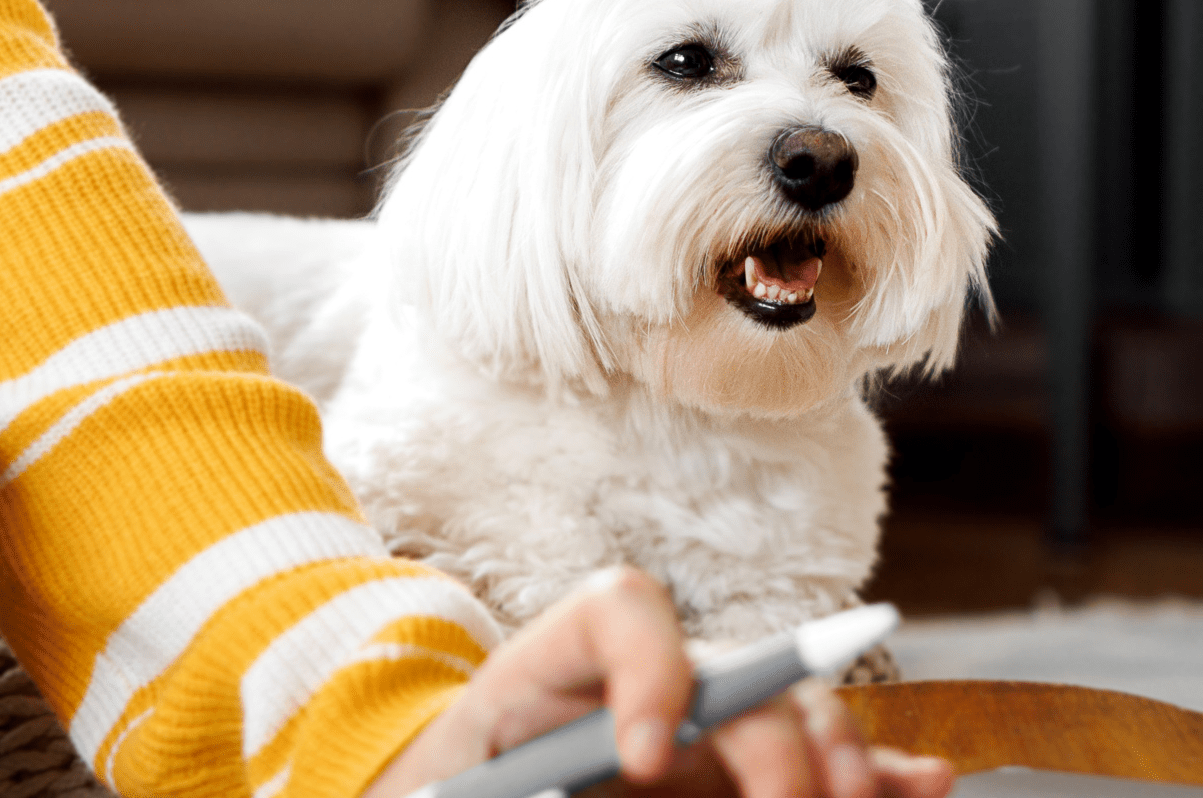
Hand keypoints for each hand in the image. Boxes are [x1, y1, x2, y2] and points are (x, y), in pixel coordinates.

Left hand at [362, 567, 953, 797]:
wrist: (468, 793)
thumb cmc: (466, 783)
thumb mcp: (476, 783)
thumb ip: (531, 782)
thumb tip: (612, 770)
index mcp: (559, 664)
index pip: (621, 607)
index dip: (649, 667)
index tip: (645, 755)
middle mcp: (645, 681)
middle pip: (733, 669)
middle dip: (771, 737)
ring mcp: (699, 725)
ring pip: (790, 711)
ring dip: (836, 760)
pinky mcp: (735, 772)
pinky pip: (816, 763)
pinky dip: (871, 776)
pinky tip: (920, 785)